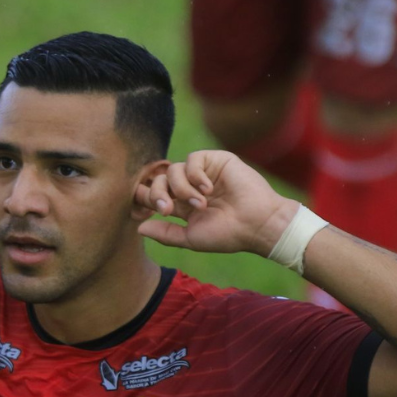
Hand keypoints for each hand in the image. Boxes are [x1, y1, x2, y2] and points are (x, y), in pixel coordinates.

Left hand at [134, 150, 298, 257]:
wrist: (257, 224)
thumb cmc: (227, 235)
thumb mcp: (191, 238)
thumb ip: (165, 234)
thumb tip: (139, 228)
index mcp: (183, 205)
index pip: (156, 194)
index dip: (146, 197)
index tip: (149, 209)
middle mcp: (190, 186)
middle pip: (159, 180)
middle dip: (157, 194)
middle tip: (167, 210)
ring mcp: (203, 173)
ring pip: (174, 169)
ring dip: (181, 188)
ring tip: (200, 204)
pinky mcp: (216, 160)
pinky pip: (193, 159)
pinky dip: (195, 175)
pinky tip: (208, 190)